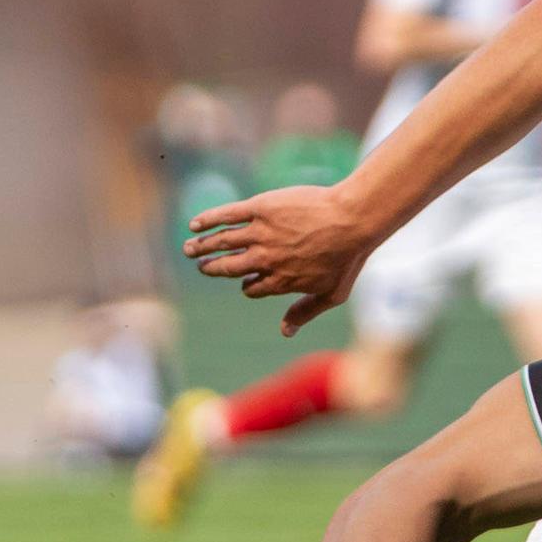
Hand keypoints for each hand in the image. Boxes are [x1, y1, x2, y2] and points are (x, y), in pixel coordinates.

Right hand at [187, 185, 383, 332]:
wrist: (353, 219)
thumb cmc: (348, 258)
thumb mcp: (332, 295)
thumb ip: (306, 312)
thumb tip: (285, 332)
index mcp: (279, 281)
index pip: (251, 288)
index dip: (246, 284)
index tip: (245, 279)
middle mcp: (265, 260)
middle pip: (229, 267)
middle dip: (211, 268)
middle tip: (200, 265)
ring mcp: (261, 234)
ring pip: (223, 242)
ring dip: (202, 247)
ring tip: (189, 249)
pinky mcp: (260, 209)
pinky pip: (227, 215)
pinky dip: (208, 220)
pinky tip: (195, 224)